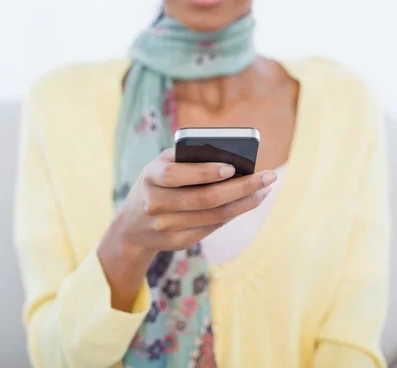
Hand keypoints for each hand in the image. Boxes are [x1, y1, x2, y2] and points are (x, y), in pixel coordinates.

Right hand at [116, 148, 276, 251]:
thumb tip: (229, 158)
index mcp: (150, 177)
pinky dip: (233, 214)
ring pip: (214, 216)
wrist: (131, 226)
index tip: (232, 167)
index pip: (178, 175)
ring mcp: (167, 227)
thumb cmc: (155, 184)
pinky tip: (248, 203)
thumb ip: (186, 158)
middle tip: (268, 177)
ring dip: (245, 203)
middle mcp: (156, 204)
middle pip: (205, 198)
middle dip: (241, 187)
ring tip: (264, 190)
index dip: (205, 172)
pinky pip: (212, 226)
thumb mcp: (160, 166)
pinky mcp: (178, 242)